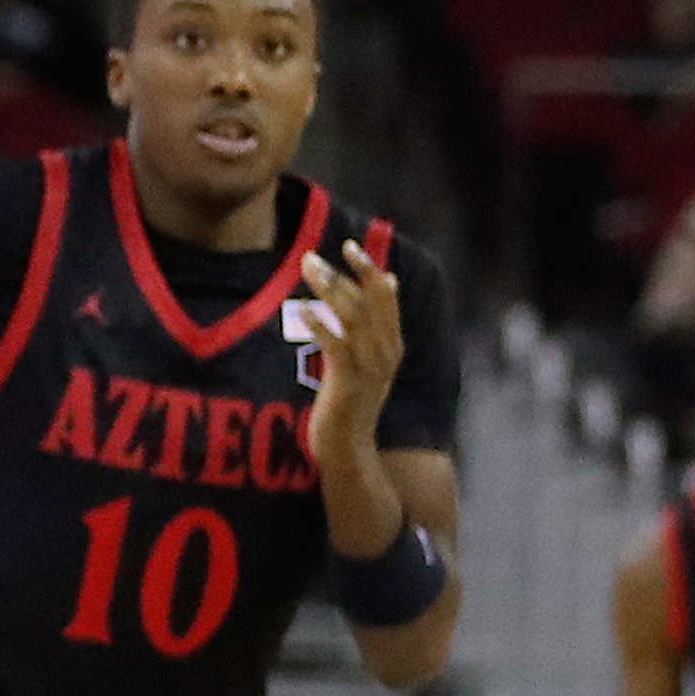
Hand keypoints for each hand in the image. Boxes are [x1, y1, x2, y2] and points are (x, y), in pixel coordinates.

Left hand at [299, 240, 402, 464]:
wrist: (349, 449)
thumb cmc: (350, 402)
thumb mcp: (364, 361)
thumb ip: (369, 328)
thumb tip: (376, 285)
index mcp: (391, 344)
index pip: (386, 297)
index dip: (369, 270)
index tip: (351, 246)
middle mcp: (386, 353)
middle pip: (369, 301)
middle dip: (344, 274)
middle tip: (312, 255)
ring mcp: (369, 368)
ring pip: (353, 318)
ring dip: (329, 289)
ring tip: (306, 268)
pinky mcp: (349, 384)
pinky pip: (336, 347)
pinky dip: (321, 324)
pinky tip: (303, 308)